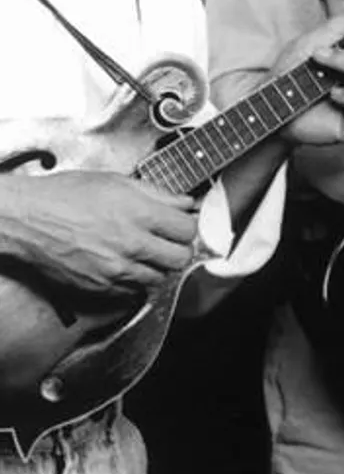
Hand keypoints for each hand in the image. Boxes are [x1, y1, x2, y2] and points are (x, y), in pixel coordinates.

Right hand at [1, 170, 198, 299]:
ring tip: (143, 254)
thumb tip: (186, 203)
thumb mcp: (116, 182)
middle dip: (177, 249)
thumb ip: (158, 194)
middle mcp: (131, 244)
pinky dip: (134, 281)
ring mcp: (116, 269)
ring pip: (160, 278)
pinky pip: (133, 291)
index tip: (179, 225)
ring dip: (157, 267)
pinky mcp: (100, 287)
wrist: (26, 220)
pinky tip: (124, 265)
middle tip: (167, 242)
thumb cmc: (64, 196)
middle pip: (180, 258)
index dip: (186, 226)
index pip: (188, 230)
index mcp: (140, 214)